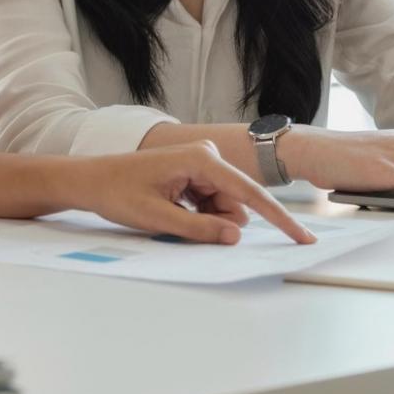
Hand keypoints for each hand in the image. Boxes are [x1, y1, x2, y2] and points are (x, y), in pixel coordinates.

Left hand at [75, 141, 317, 244]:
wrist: (91, 180)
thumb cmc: (118, 194)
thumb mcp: (158, 218)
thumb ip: (199, 229)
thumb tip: (236, 236)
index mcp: (201, 159)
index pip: (249, 193)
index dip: (279, 219)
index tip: (302, 238)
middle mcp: (206, 155)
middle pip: (236, 203)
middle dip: (219, 222)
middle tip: (178, 222)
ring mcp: (201, 163)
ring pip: (225, 206)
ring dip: (206, 219)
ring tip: (170, 212)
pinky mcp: (195, 172)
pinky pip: (212, 202)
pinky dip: (198, 214)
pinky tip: (171, 208)